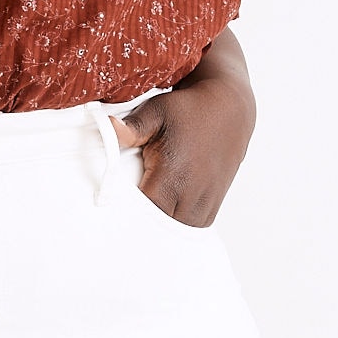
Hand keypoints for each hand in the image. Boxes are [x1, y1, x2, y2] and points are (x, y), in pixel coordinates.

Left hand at [113, 29, 256, 224]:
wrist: (228, 108)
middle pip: (160, 226)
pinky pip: (195, 225)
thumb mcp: (156, 112)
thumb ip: (132, 128)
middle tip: (127, 214)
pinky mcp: (215, 201)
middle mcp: (192, 192)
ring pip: (178, 229)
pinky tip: (168, 211)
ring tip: (147, 214)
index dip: (129, 215)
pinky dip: (180, 222)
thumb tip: (108, 126)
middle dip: (143, 223)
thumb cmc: (187, 110)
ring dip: (162, 225)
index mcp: (173, 175)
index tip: (116, 210)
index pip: (145, 213)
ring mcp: (206, 200)